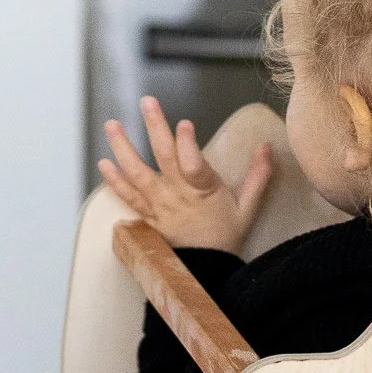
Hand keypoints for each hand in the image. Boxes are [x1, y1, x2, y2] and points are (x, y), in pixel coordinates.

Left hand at [99, 96, 272, 253]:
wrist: (207, 270)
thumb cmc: (226, 236)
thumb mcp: (248, 207)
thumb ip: (258, 176)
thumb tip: (267, 146)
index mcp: (205, 191)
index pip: (195, 166)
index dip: (189, 145)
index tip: (184, 123)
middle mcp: (178, 196)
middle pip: (164, 158)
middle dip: (155, 127)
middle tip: (146, 101)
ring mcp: (160, 206)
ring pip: (138, 174)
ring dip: (123, 148)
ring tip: (112, 124)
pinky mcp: (148, 216)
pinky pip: (129, 197)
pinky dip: (115, 181)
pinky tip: (104, 163)